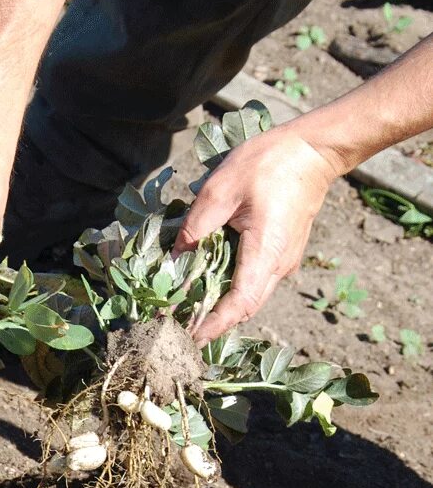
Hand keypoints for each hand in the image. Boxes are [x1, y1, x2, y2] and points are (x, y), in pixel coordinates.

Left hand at [173, 124, 342, 345]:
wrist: (313, 149)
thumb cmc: (269, 163)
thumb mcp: (220, 189)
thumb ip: (195, 227)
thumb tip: (174, 259)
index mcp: (266, 251)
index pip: (241, 303)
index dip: (215, 324)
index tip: (191, 338)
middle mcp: (279, 264)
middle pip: (245, 307)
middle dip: (213, 322)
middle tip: (179, 327)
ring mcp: (283, 260)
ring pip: (250, 295)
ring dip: (221, 306)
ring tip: (188, 310)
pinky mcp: (282, 253)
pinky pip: (255, 280)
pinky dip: (231, 289)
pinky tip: (207, 284)